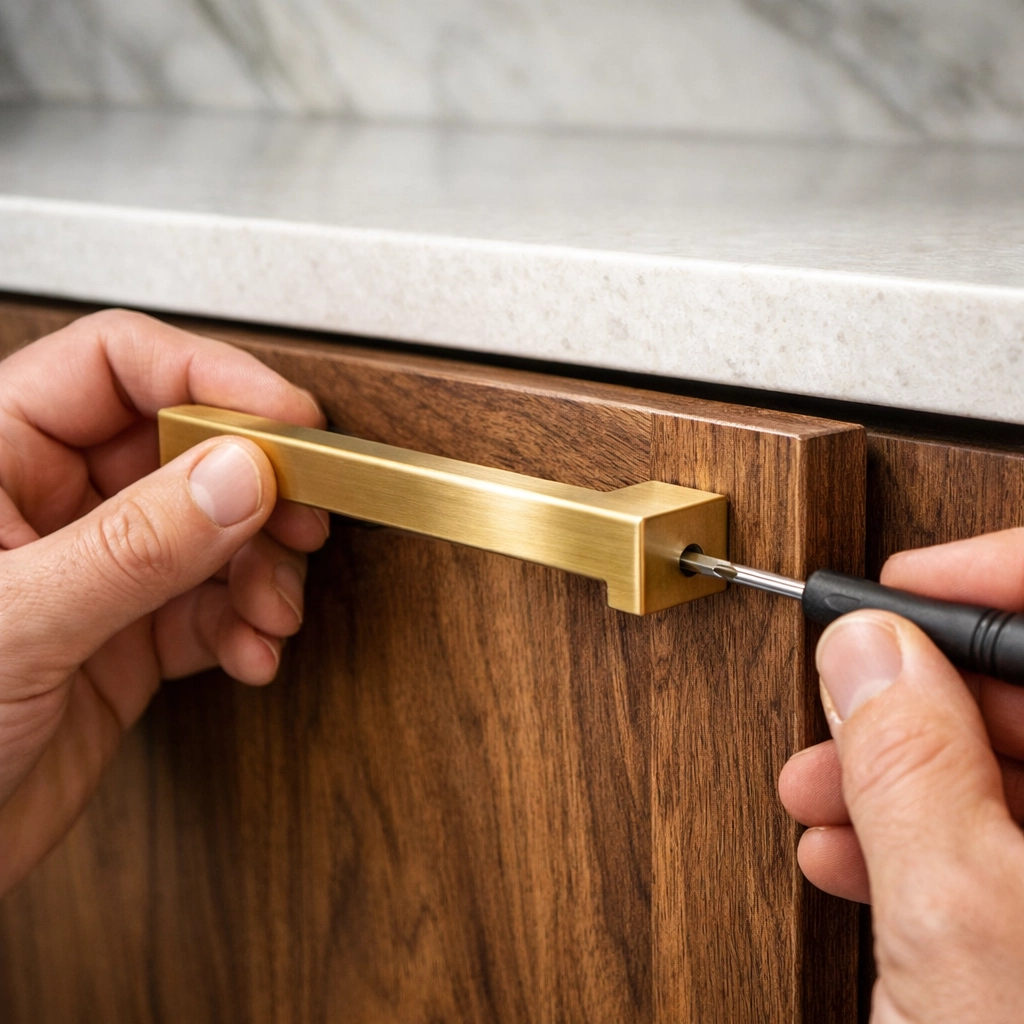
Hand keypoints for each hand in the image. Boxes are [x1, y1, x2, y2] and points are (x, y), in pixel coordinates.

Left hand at [0, 310, 328, 896]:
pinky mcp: (124, 637)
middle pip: (183, 445)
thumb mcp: (18, 625)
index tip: (288, 419)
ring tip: (275, 606)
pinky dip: (246, 627)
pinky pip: (211, 607)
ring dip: (262, 567)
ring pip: (212, 529)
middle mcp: (48, 504)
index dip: (210, 377)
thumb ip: (135, 546)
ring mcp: (94, 572)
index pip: (116, 366)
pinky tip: (252, 652)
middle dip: (256, 484)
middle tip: (304, 515)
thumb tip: (240, 474)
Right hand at [779, 529, 1023, 1021]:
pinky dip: (926, 833)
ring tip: (823, 795)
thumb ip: (905, 762)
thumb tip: (865, 649)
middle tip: (842, 707)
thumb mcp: (961, 928)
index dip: (996, 579)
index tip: (904, 587)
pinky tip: (859, 852)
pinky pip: (1007, 838)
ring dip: (908, 769)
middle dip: (926, 694)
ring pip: (1018, 770)